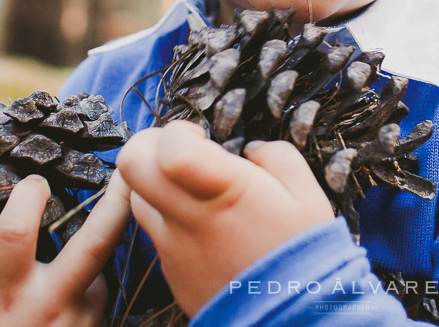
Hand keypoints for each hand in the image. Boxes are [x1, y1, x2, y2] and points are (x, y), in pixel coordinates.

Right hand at [0, 172, 130, 326]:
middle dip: (116, 204)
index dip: (26, 199)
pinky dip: (88, 288)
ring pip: (100, 273)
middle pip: (95, 245)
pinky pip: (98, 299)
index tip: (34, 181)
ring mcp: (80, 320)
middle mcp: (51, 304)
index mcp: (7, 294)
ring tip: (67, 253)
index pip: (17, 234)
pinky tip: (72, 287)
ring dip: (90, 257)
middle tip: (127, 172)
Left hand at [115, 120, 334, 315]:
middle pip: (130, 166)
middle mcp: (187, 217)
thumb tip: (252, 151)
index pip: (167, 148)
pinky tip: (206, 226)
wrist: (290, 320)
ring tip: (195, 189)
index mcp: (222, 191)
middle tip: (181, 150)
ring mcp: (172, 246)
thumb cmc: (302, 255)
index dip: (180, 131)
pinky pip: (155, 230)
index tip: (202, 137)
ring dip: (157, 182)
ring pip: (136, 197)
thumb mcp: (307, 194)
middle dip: (149, 145)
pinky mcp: (170, 269)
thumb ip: (276, 156)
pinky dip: (170, 217)